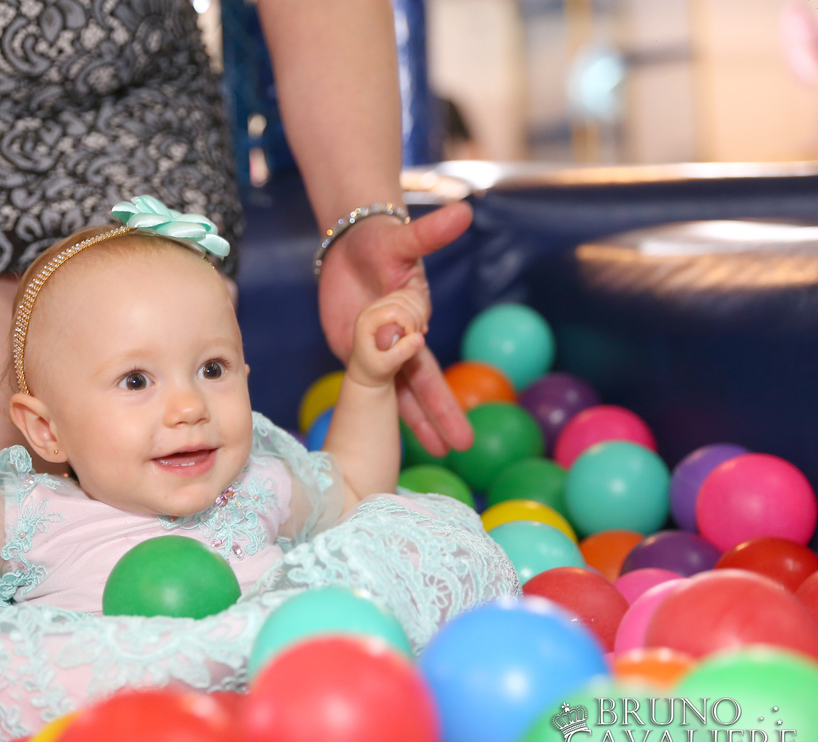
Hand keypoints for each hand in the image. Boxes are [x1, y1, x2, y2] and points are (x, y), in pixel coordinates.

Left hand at [317, 202, 473, 456]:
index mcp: (416, 316)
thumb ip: (429, 233)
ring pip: (406, 394)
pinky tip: (395, 439)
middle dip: (442, 413)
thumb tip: (465, 212)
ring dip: (423, 423)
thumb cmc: (382, 242)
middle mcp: (407, 339)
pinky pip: (377, 391)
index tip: (411, 357)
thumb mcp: (402, 239)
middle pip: (425, 381)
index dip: (412, 354)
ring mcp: (386, 353)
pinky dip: (388, 414)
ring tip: (447, 453)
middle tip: (463, 446)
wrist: (353, 249)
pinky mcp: (363, 358)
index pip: (417, 344)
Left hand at [345, 291, 424, 387]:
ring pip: (408, 296)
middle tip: (418, 338)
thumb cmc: (374, 370)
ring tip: (418, 333)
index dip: (410, 322)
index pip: (395, 310)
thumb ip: (401, 353)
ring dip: (420, 313)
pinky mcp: (389, 306)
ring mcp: (380, 305)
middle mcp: (371, 308)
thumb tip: (419, 338)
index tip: (414, 339)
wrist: (367, 370)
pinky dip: (420, 310)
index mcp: (366, 321)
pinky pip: (410, 298)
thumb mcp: (386, 366)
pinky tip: (419, 327)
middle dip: (416, 318)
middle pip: (403, 300)